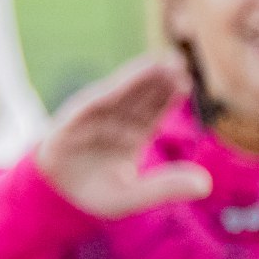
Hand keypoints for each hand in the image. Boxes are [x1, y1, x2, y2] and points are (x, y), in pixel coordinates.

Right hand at [35, 58, 213, 216]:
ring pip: (119, 92)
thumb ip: (165, 188)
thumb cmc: (94, 193)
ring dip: (138, 76)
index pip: (154, 109)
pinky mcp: (71, 121)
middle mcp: (114, 120)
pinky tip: (126, 80)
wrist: (52, 198)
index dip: (170, 95)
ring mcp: (92, 118)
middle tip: (180, 61)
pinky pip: (93, 103)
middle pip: (140, 94)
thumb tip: (205, 184)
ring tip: (159, 62)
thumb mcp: (133, 197)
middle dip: (159, 78)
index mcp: (131, 134)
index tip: (188, 81)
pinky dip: (110, 91)